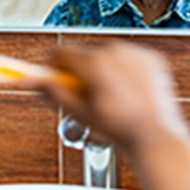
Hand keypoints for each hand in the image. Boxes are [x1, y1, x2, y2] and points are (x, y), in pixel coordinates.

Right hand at [28, 43, 189, 154]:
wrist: (157, 137)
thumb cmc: (122, 130)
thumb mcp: (80, 114)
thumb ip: (53, 93)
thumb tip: (32, 81)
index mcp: (95, 65)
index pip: (60, 52)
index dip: (54, 67)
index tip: (56, 77)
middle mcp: (115, 53)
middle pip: (83, 54)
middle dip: (81, 73)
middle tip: (88, 97)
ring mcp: (135, 53)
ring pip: (106, 56)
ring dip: (102, 71)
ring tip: (112, 98)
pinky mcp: (151, 58)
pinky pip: (127, 58)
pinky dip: (124, 71)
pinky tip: (127, 93)